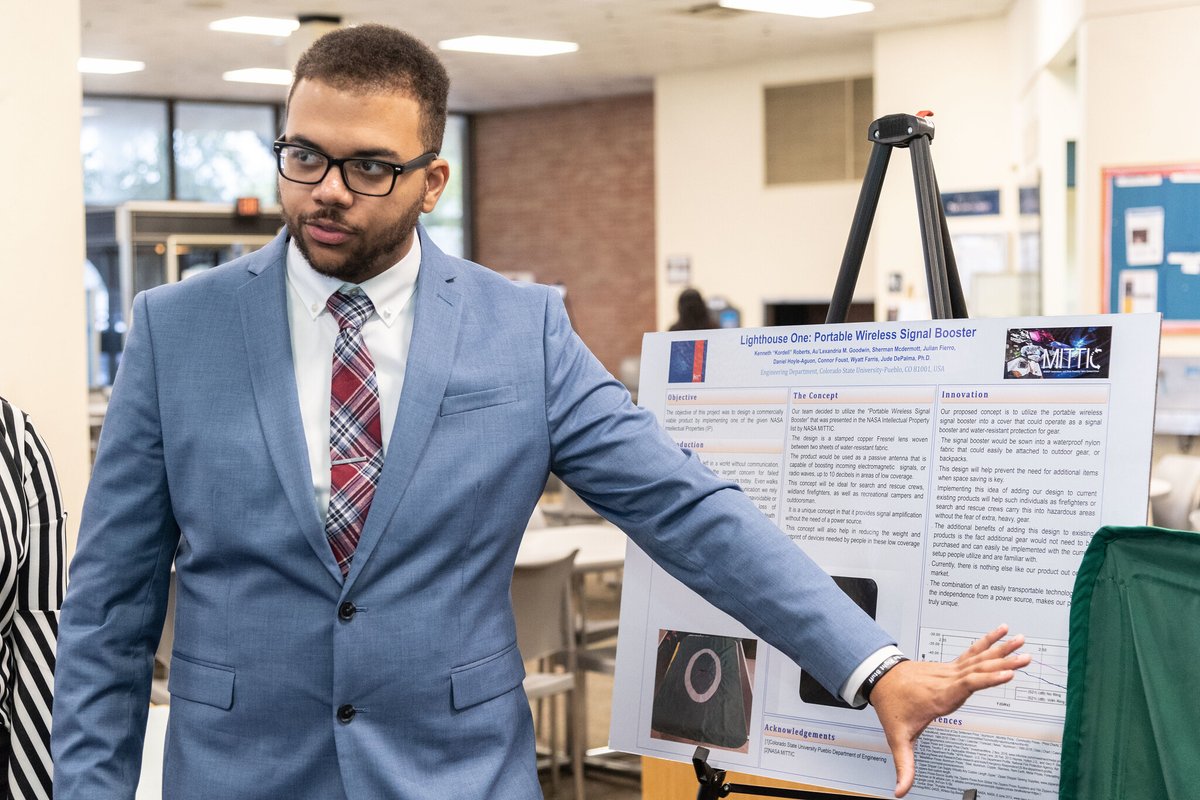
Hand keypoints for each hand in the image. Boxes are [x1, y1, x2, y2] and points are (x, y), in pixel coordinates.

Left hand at [868, 624, 1029, 796]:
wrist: (879, 679)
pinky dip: (988, 641)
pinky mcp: (951, 666)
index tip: (1007, 672)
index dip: (987, 678)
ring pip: (978, 657)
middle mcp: (947, 679)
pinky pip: (972, 652)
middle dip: (1003, 662)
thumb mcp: (897, 738)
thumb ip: (903, 765)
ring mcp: (949, 670)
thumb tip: (901, 791)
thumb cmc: (891, 706)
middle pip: (978, 668)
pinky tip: (1001, 632)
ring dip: (1000, 648)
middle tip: (1025, 656)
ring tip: (1020, 639)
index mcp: (939, 696)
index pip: (966, 684)